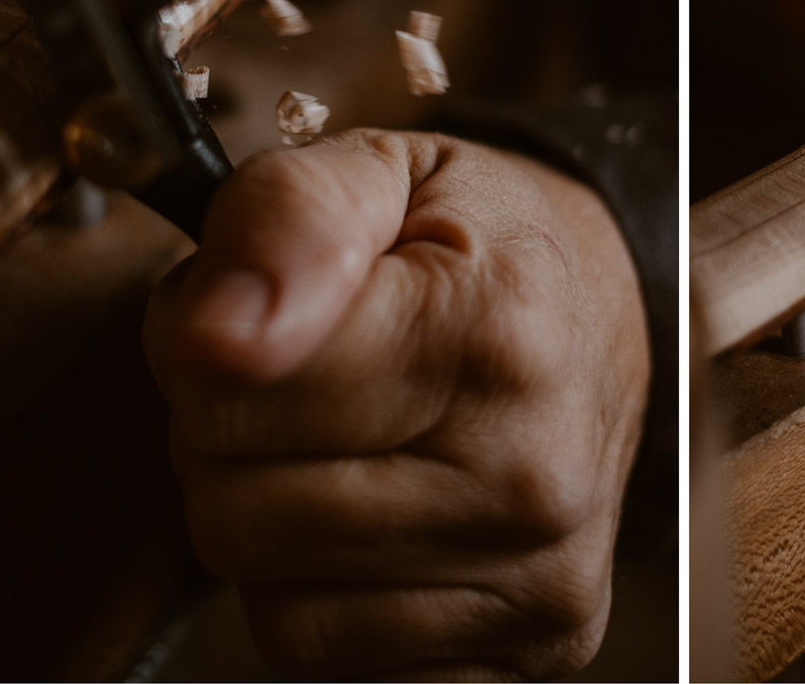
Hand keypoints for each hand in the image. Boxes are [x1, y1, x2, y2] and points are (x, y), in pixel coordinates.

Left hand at [144, 130, 649, 679]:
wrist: (598, 315)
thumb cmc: (483, 243)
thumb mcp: (384, 171)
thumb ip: (287, 216)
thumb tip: (214, 334)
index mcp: (496, 333)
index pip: (232, 389)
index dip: (205, 338)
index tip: (253, 309)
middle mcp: (533, 473)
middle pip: (233, 513)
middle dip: (231, 439)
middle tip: (303, 379)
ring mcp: (540, 576)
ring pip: (270, 608)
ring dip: (273, 522)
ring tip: (341, 443)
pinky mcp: (533, 647)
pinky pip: (329, 661)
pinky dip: (325, 593)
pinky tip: (379, 515)